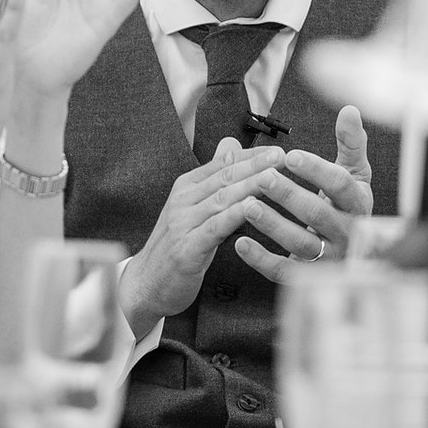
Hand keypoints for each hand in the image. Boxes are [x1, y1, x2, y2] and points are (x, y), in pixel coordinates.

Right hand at [120, 139, 286, 336]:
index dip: (251, 156)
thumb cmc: (175, 245)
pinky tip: (253, 209)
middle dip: (255, 165)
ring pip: (222, 199)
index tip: (277, 150)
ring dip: (250, 186)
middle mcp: (182, 201)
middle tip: (281, 157)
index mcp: (185, 188)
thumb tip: (230, 145)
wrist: (146, 282)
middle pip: (224, 177)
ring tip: (274, 178)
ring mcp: (182, 224)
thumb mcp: (193, 207)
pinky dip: (234, 216)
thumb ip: (213, 177)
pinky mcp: (186, 248)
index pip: (222, 163)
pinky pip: (215, 228)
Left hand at [234, 105, 375, 278]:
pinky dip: (261, 259)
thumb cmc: (347, 204)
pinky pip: (285, 271)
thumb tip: (349, 110)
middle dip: (289, 195)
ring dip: (273, 225)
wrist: (355, 250)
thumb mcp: (354, 173)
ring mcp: (329, 257)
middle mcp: (347, 233)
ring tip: (247, 206)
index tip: (291, 156)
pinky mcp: (309, 275)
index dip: (317, 170)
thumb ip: (351, 143)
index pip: (341, 186)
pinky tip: (239, 242)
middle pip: (318, 215)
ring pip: (301, 244)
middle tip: (262, 177)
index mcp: (358, 203)